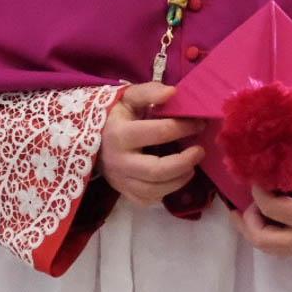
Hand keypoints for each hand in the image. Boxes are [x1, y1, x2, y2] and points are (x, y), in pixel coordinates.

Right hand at [97, 82, 205, 206]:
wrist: (91, 137)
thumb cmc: (115, 115)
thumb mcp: (128, 97)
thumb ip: (149, 91)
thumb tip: (172, 92)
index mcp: (120, 134)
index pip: (158, 133)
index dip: (184, 128)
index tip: (199, 123)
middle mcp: (118, 161)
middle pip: (157, 170)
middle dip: (184, 162)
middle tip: (200, 151)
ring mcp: (119, 180)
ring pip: (154, 190)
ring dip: (179, 180)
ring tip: (191, 167)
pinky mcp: (122, 192)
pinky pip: (147, 200)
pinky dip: (165, 192)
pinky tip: (174, 179)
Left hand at [236, 172, 291, 259]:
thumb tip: (273, 175)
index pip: (271, 208)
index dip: (257, 192)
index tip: (256, 179)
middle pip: (261, 239)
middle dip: (246, 221)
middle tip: (243, 205)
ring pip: (267, 249)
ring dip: (254, 231)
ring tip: (248, 213)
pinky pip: (279, 249)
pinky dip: (267, 235)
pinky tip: (266, 220)